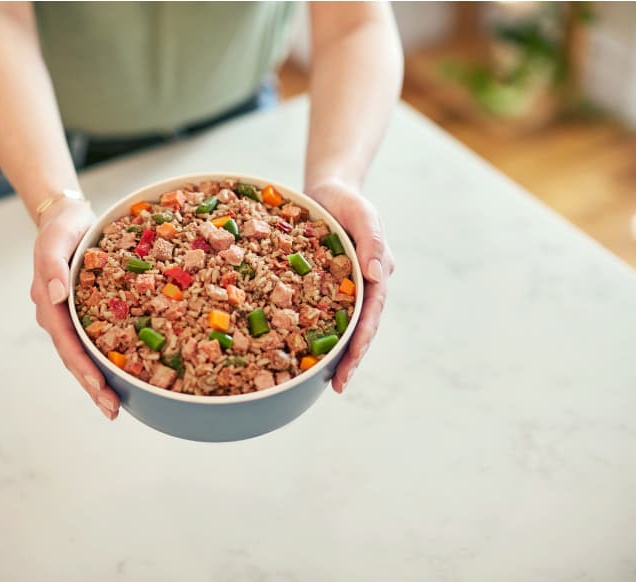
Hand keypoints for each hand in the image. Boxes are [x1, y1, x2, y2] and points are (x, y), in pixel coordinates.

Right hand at [30, 197, 120, 419]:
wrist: (66, 218)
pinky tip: (124, 376)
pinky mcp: (85, 313)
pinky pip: (95, 341)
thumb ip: (51, 267)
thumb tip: (56, 296)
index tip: (100, 385)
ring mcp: (70, 317)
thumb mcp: (54, 239)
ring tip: (116, 406)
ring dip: (97, 381)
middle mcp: (58, 315)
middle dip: (92, 385)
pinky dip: (106, 361)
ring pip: (83, 355)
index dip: (82, 366)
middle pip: (74, 357)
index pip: (66, 341)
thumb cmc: (61, 227)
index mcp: (48, 302)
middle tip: (112, 410)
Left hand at [307, 180, 394, 392]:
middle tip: (336, 386)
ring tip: (313, 379)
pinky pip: (309, 311)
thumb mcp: (364, 215)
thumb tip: (380, 274)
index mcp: (374, 277)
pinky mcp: (315, 286)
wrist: (328, 190)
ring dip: (328, 352)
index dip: (361, 341)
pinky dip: (302, 330)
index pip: (370, 316)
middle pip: (355, 329)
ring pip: (334, 326)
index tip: (352, 363)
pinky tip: (286, 347)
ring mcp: (337, 290)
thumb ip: (373, 242)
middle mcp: (358, 289)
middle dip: (348, 359)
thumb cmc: (348, 201)